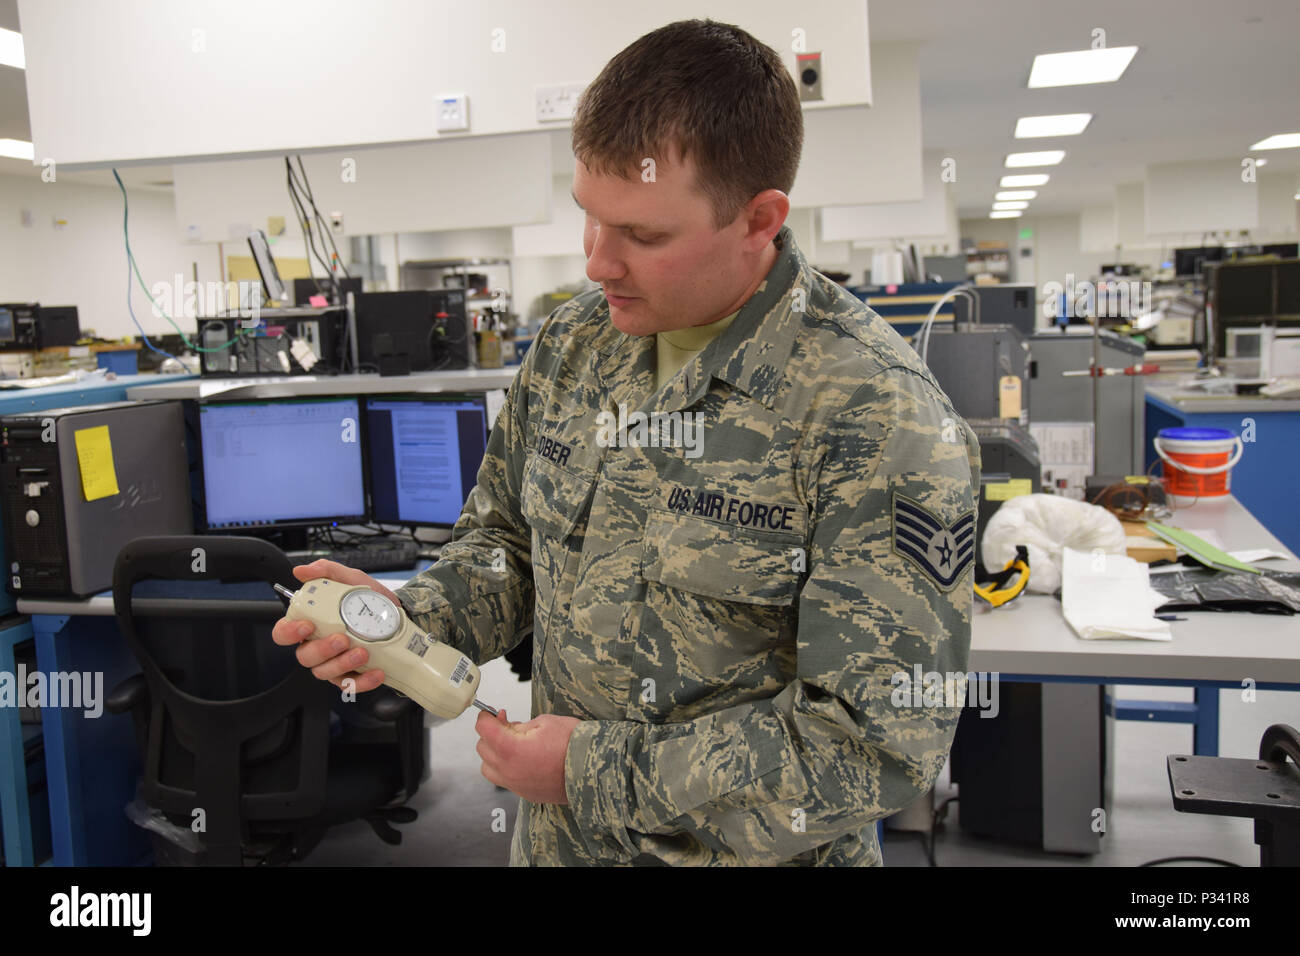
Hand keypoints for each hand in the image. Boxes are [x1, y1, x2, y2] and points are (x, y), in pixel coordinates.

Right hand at [270, 559, 401, 693]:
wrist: (400, 617)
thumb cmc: (370, 602)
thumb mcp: (352, 580)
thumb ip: (328, 572)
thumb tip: (302, 571)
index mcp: (311, 623)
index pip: (283, 632)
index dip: (288, 632)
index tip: (306, 625)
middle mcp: (317, 646)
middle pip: (304, 656)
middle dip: (322, 649)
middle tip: (342, 639)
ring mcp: (333, 663)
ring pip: (324, 672)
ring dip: (342, 664)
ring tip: (363, 652)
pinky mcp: (351, 676)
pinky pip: (349, 684)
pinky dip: (363, 681)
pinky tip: (375, 671)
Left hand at [475, 708, 580, 804]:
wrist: (592, 771)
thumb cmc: (573, 745)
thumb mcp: (546, 722)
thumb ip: (521, 725)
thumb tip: (507, 726)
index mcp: (512, 749)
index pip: (483, 729)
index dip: (486, 716)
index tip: (491, 713)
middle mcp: (509, 770)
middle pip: (482, 747)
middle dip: (491, 733)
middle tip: (508, 724)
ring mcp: (515, 784)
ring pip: (487, 767)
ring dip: (493, 753)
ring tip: (511, 744)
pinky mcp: (524, 793)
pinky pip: (502, 780)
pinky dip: (504, 768)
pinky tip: (520, 759)